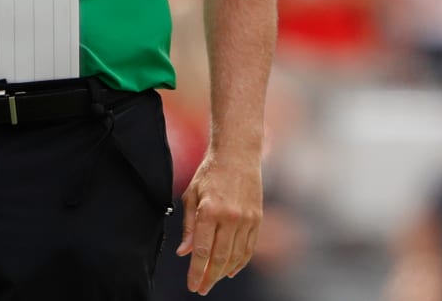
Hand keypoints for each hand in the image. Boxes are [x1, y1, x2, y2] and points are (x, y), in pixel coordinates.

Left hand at [177, 151, 263, 294]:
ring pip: (236, 255)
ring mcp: (247, 218)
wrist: (237, 153)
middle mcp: (230, 216)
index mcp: (210, 210)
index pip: (202, 251)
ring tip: (214, 280)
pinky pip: (249, 247)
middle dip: (210, 277)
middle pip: (220, 258)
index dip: (196, 272)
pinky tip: (232, 269)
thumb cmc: (210, 172)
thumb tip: (184, 253)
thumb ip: (189, 226)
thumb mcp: (192, 195)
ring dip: (225, 272)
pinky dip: (241, 261)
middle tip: (202, 289)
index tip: (192, 286)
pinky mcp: (257, 217)